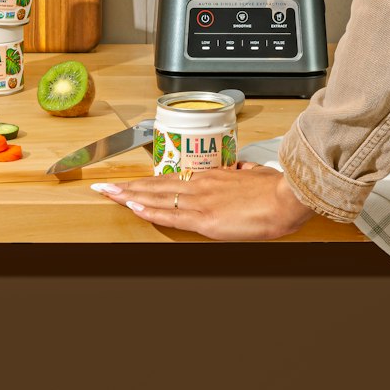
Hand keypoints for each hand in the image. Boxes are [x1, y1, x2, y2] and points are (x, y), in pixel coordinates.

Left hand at [91, 162, 315, 240]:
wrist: (286, 197)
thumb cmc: (274, 189)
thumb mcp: (253, 176)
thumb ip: (241, 174)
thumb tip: (242, 170)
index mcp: (209, 178)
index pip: (169, 179)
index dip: (146, 181)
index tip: (128, 181)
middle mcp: (198, 185)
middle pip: (155, 185)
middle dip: (127, 186)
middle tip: (104, 186)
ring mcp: (198, 200)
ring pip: (155, 196)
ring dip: (129, 195)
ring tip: (107, 194)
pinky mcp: (203, 218)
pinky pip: (169, 214)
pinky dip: (148, 210)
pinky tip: (132, 206)